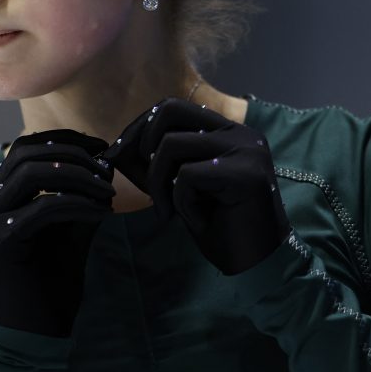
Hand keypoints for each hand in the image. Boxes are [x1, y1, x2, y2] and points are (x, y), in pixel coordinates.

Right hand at [0, 129, 113, 336]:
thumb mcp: (66, 236)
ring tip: (106, 190)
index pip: (19, 153)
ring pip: (29, 174)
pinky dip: (76, 204)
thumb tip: (102, 166)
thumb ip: (75, 200)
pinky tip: (101, 213)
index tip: (98, 147)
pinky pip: (41, 208)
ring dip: (75, 175)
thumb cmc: (49, 292)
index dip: (60, 141)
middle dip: (70, 154)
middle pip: (22, 155)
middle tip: (105, 168)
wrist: (34, 340)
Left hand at [104, 98, 289, 274]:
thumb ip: (152, 163)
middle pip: (169, 111)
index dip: (141, 129)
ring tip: (172, 211)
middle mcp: (240, 132)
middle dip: (145, 147)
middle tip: (150, 185)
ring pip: (172, 145)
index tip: (121, 157)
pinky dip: (182, 203)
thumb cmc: (216, 225)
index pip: (172, 107)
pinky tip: (200, 221)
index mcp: (226, 130)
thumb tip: (116, 149)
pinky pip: (187, 176)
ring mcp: (246, 150)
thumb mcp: (176, 187)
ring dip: (159, 184)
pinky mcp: (246, 174)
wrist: (254, 264)